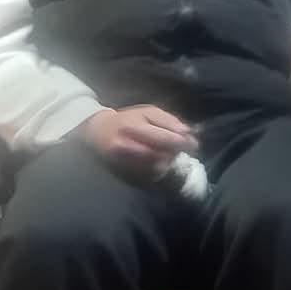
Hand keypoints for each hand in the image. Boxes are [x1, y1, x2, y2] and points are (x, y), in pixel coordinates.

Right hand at [78, 105, 196, 169]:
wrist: (97, 133)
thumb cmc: (126, 120)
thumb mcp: (147, 112)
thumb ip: (168, 121)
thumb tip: (189, 132)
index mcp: (133, 127)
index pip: (164, 139)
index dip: (183, 143)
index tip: (194, 143)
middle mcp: (126, 147)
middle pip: (162, 156)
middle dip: (175, 153)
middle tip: (180, 150)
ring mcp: (123, 163)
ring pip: (156, 169)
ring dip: (167, 163)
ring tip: (167, 154)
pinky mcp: (122, 174)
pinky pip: (148, 177)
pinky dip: (158, 171)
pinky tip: (157, 162)